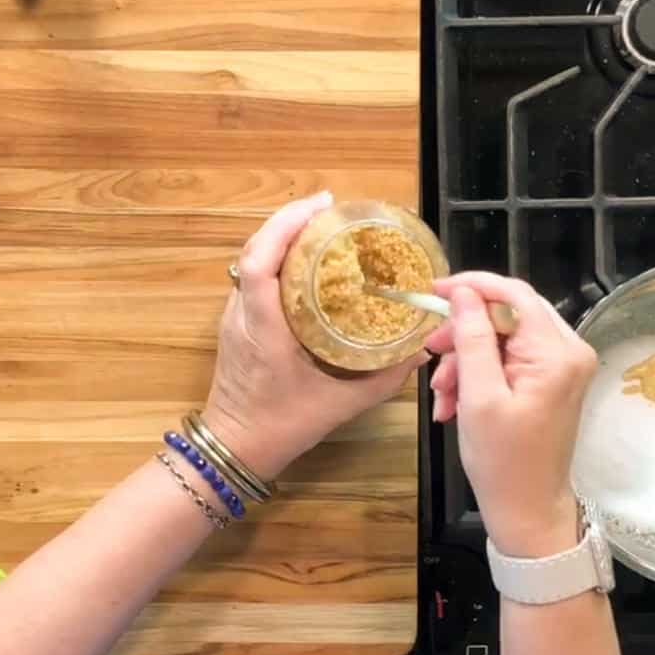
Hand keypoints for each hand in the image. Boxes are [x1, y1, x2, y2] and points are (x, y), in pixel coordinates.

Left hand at [203, 191, 427, 480]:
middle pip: (255, 249)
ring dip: (281, 235)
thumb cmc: (283, 426)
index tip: (322, 207)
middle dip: (290, 220)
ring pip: (251, 259)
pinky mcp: (235, 321)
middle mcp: (242, 314)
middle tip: (332, 209)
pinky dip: (277, 256)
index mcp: (263, 329)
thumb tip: (420, 349)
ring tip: (322, 225)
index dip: (285, 226)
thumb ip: (383, 377)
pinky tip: (306, 258)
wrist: (234, 447)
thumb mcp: (341, 405)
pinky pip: (253, 275)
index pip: (260, 263)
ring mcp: (233, 316)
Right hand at [425, 273, 597, 556]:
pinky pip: (509, 361)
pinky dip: (479, 376)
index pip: (514, 295)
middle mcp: (569, 351)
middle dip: (464, 334)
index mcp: (557, 353)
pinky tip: (454, 404)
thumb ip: (472, 339)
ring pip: (503, 339)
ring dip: (466, 361)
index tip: (433, 292)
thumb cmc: (503, 461)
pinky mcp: (552, 381)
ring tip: (441, 396)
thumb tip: (464, 294)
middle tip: (431, 354)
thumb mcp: (478, 397)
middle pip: (507, 315)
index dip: (472, 287)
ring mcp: (563, 367)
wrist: (528, 511)